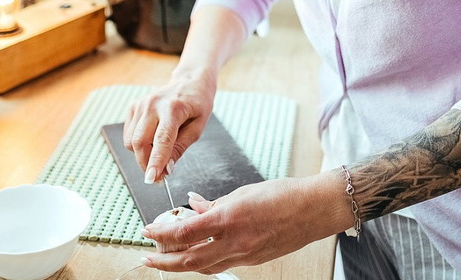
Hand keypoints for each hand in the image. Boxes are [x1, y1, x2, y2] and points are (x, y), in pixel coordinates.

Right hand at [122, 69, 217, 182]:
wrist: (189, 82)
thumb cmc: (197, 104)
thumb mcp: (198, 128)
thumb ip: (180, 148)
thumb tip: (166, 168)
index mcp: (174, 108)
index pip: (162, 139)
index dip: (156, 161)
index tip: (152, 179)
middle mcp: (153, 104)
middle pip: (140, 142)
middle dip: (146, 164)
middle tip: (158, 177)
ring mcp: (141, 104)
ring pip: (131, 141)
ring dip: (142, 156)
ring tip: (159, 154)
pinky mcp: (133, 107)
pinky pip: (129, 135)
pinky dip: (137, 145)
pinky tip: (152, 141)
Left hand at [140, 173, 351, 273]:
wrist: (313, 210)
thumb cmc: (282, 195)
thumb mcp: (242, 192)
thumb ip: (214, 203)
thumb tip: (193, 205)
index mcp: (228, 219)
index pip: (184, 232)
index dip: (161, 234)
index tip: (147, 231)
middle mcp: (234, 242)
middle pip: (189, 259)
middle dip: (163, 261)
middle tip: (147, 257)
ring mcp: (244, 255)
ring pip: (203, 267)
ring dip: (181, 265)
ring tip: (166, 258)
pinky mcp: (253, 261)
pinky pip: (221, 265)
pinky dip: (203, 262)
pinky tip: (197, 255)